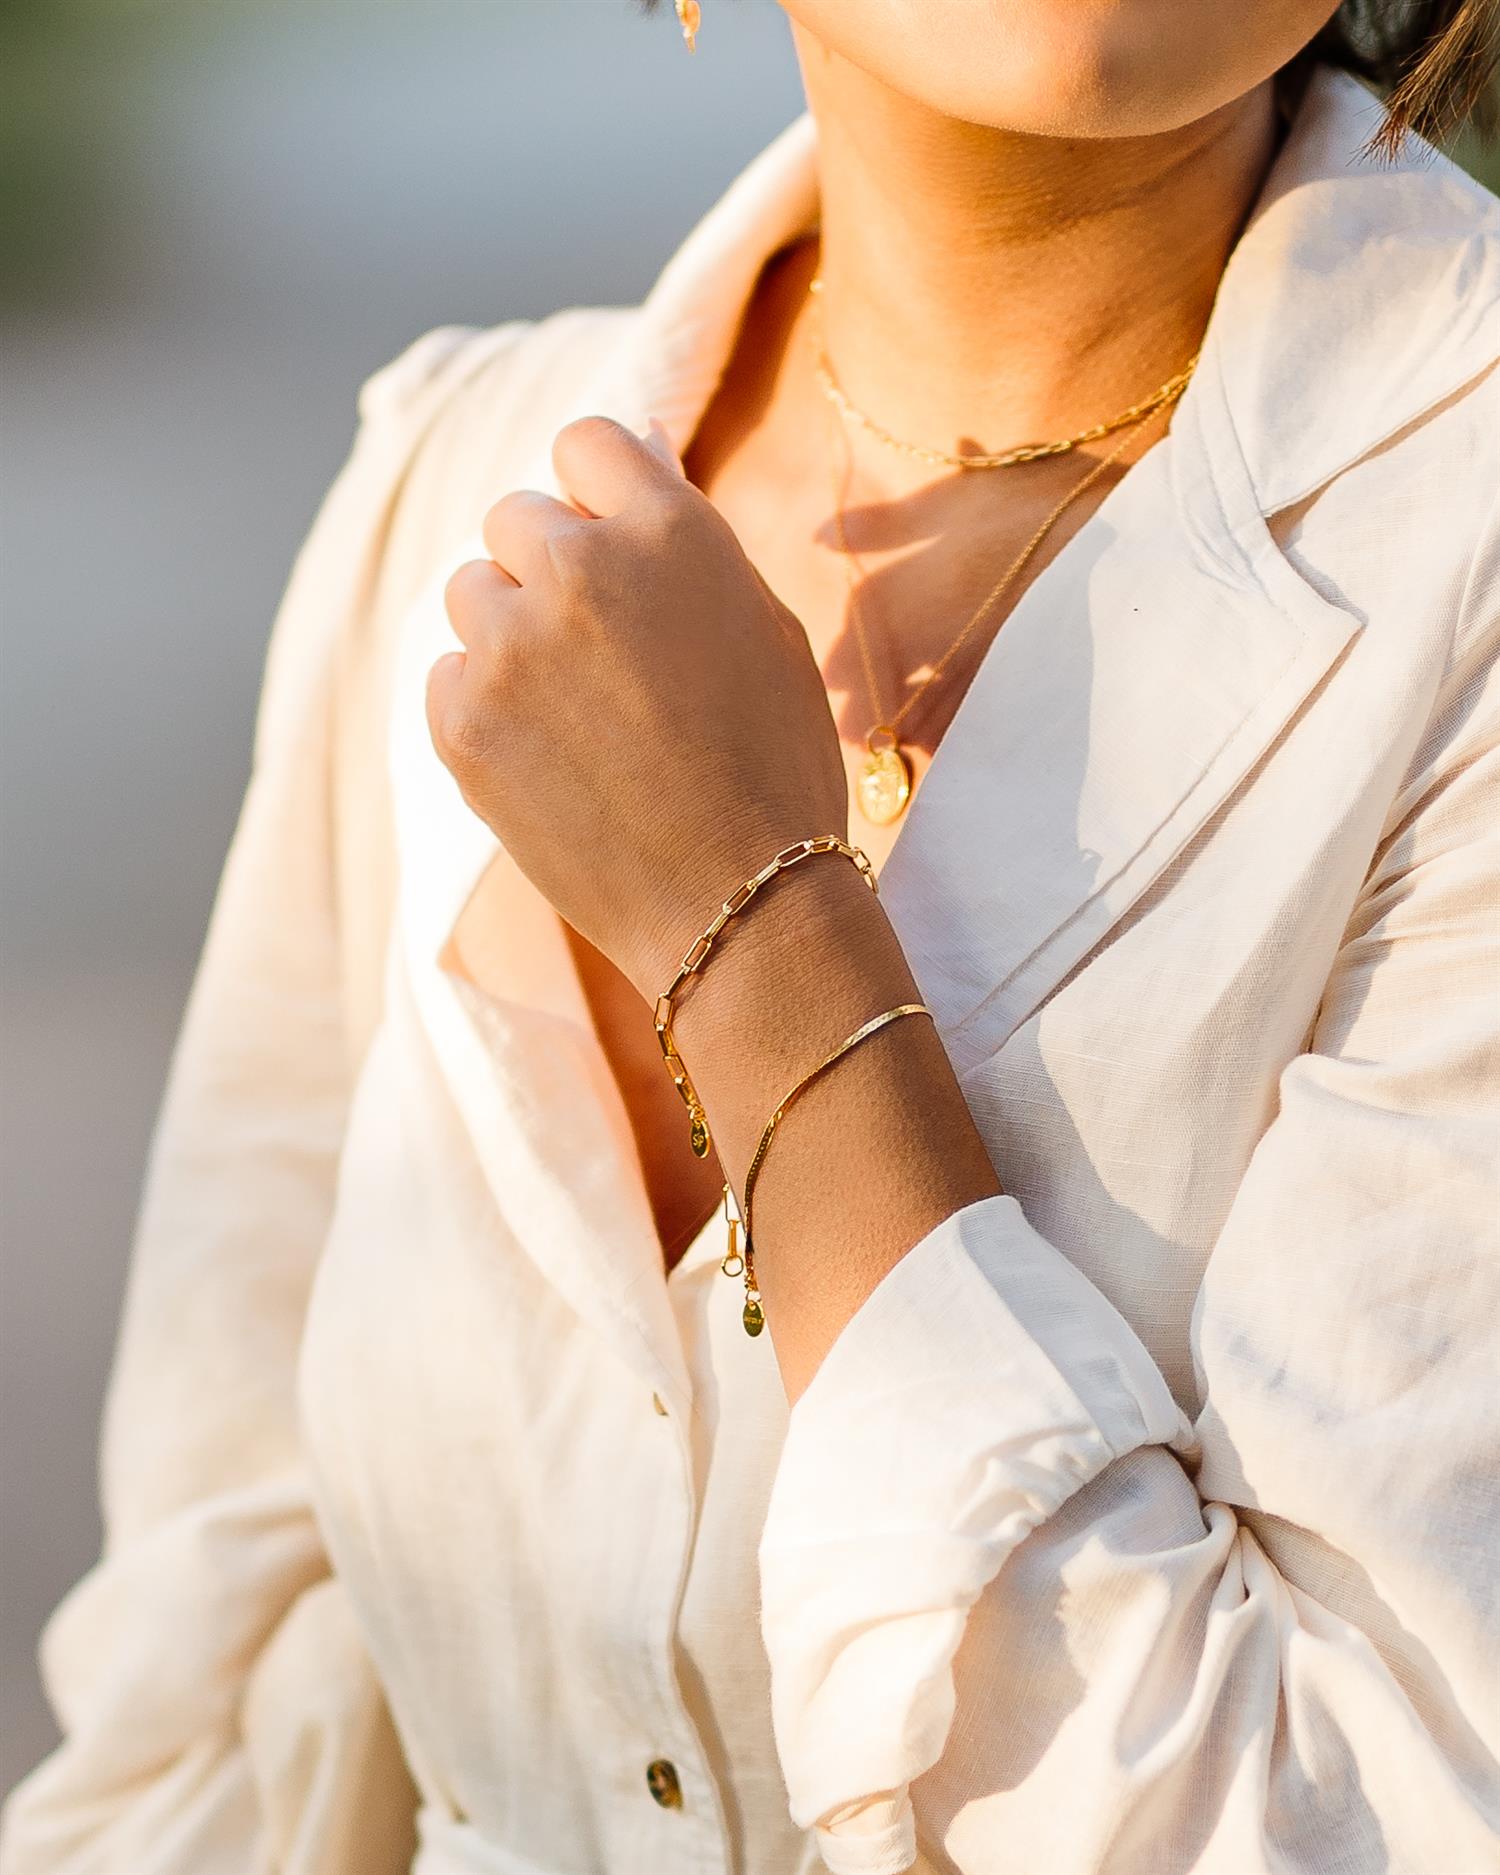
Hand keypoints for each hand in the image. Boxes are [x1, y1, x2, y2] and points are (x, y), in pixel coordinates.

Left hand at [427, 415, 851, 997]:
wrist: (739, 906)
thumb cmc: (775, 767)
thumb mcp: (766, 627)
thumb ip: (689, 539)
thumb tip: (635, 452)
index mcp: (668, 531)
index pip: (587, 443)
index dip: (597, 494)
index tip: (610, 545)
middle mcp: (578, 569)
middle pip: (516, 519)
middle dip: (550, 567)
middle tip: (602, 653)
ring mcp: (509, 648)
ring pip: (472, 593)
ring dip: (512, 633)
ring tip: (578, 713)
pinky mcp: (461, 723)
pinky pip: (449, 675)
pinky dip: (487, 705)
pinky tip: (552, 757)